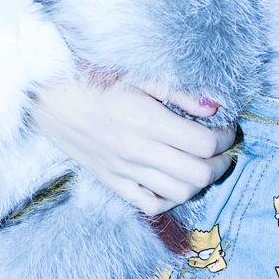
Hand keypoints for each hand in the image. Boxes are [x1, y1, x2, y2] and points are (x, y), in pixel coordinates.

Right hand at [29, 74, 235, 216]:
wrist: (50, 98)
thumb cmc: (95, 78)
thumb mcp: (139, 74)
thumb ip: (179, 92)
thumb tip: (214, 107)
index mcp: (146, 121)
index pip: (203, 143)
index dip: (225, 137)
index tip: (228, 127)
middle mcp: (137, 151)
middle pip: (198, 174)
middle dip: (221, 162)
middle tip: (224, 148)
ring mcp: (124, 171)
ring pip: (179, 193)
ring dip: (201, 181)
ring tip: (206, 163)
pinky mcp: (113, 182)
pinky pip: (151, 204)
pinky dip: (171, 198)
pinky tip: (176, 181)